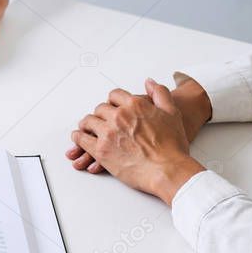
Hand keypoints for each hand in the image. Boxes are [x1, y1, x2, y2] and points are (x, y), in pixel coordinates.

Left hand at [69, 79, 205, 203]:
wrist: (168, 170)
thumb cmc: (172, 146)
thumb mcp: (172, 113)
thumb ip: (160, 94)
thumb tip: (149, 82)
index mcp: (135, 105)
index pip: (114, 95)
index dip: (113, 101)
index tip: (112, 107)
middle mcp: (119, 116)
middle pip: (100, 108)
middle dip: (101, 114)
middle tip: (101, 121)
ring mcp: (108, 133)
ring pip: (88, 121)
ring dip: (87, 124)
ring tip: (88, 128)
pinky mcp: (101, 150)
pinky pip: (81, 139)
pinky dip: (78, 137)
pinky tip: (79, 138)